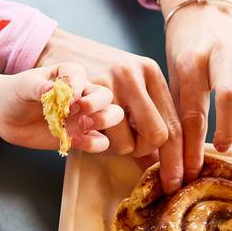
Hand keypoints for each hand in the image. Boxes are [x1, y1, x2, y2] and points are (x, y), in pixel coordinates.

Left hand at [0, 63, 123, 152]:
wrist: (6, 116)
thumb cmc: (16, 93)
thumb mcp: (24, 86)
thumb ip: (39, 87)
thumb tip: (51, 91)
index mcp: (69, 74)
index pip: (80, 76)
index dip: (76, 87)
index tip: (66, 96)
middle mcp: (81, 93)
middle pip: (106, 95)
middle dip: (96, 104)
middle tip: (76, 110)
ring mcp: (82, 115)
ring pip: (112, 115)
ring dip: (103, 121)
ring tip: (82, 125)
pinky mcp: (79, 136)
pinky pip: (99, 141)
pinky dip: (95, 143)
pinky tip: (77, 142)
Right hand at [36, 28, 183, 183]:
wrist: (54, 48)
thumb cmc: (92, 72)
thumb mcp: (125, 87)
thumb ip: (145, 117)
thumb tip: (161, 161)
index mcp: (150, 72)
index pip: (175, 123)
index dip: (177, 158)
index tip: (176, 183)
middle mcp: (136, 73)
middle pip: (158, 135)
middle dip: (144, 151)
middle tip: (127, 147)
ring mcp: (110, 81)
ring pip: (129, 141)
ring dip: (116, 147)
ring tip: (102, 131)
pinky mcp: (86, 90)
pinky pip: (102, 137)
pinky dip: (97, 142)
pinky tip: (88, 129)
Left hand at [155, 0, 231, 183]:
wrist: (199, 8)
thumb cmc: (184, 52)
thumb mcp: (173, 77)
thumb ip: (179, 112)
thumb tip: (175, 160)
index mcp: (189, 62)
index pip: (193, 110)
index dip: (192, 146)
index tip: (190, 171)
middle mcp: (218, 52)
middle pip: (227, 95)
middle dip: (227, 129)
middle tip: (223, 146)